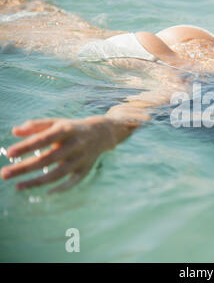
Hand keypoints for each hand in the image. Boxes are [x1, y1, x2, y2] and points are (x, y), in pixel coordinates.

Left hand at [1, 116, 116, 192]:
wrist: (102, 133)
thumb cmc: (71, 128)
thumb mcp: (56, 122)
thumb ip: (35, 125)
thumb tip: (15, 131)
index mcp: (66, 130)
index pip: (43, 139)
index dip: (27, 146)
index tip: (9, 153)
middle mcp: (75, 145)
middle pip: (48, 159)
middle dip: (25, 168)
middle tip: (4, 174)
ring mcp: (81, 158)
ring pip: (58, 174)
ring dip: (37, 182)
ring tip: (17, 186)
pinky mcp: (86, 169)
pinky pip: (72, 182)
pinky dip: (60, 189)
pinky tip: (44, 192)